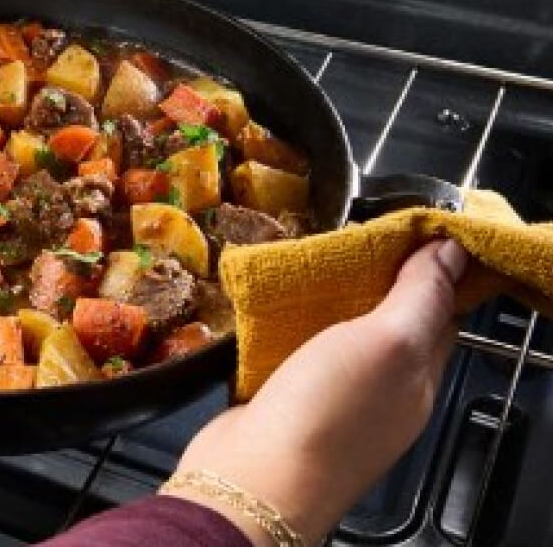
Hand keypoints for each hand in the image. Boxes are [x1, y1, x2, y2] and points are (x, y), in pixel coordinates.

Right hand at [163, 239, 468, 545]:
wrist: (253, 476)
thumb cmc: (328, 413)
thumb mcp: (388, 341)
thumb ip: (421, 296)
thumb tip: (451, 250)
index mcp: (417, 378)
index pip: (438, 313)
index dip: (429, 269)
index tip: (407, 228)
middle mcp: (380, 393)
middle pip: (384, 323)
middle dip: (370, 280)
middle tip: (349, 236)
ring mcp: (330, 400)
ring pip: (334, 337)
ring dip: (322, 302)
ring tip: (305, 263)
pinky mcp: (283, 403)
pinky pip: (291, 353)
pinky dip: (284, 327)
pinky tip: (270, 307)